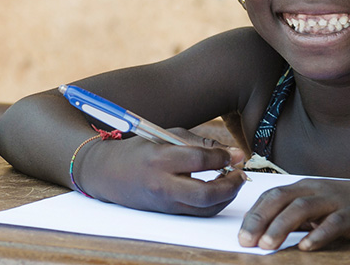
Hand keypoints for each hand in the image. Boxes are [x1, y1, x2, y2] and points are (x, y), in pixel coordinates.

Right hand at [77, 128, 247, 215]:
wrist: (108, 173)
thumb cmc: (140, 150)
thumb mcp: (166, 136)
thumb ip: (198, 143)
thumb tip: (232, 153)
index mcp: (159, 159)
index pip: (200, 160)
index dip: (224, 157)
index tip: (238, 154)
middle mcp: (162, 184)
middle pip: (205, 194)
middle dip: (231, 185)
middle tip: (241, 174)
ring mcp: (165, 202)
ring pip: (205, 209)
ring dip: (227, 196)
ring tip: (233, 180)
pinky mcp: (168, 212)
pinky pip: (198, 213)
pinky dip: (215, 203)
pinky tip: (220, 190)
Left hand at [239, 178, 349, 250]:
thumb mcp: (322, 207)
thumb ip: (299, 217)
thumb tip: (268, 234)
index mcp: (306, 187)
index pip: (271, 197)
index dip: (253, 215)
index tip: (240, 235)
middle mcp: (317, 190)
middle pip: (280, 200)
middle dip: (259, 220)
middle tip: (245, 241)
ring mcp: (336, 201)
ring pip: (302, 209)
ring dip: (281, 226)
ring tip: (267, 245)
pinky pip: (334, 223)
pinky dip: (318, 234)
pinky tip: (306, 247)